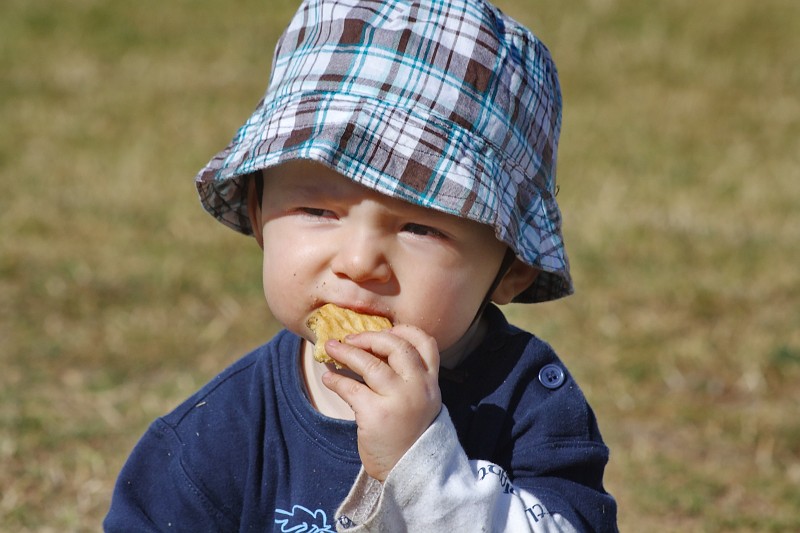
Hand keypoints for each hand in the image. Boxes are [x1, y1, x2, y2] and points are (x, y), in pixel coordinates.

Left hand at [321, 325, 441, 481]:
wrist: (409, 471)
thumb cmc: (408, 433)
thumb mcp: (418, 401)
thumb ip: (405, 378)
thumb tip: (370, 348)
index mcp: (431, 382)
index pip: (426, 343)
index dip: (404, 330)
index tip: (384, 329)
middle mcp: (419, 388)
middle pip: (396, 346)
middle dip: (369, 337)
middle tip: (350, 338)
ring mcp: (399, 401)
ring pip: (370, 364)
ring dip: (346, 352)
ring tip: (331, 348)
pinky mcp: (376, 415)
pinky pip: (351, 388)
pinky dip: (336, 379)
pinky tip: (329, 377)